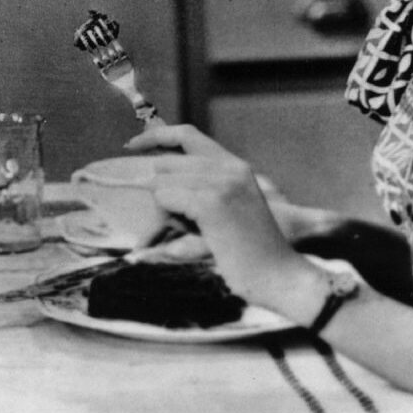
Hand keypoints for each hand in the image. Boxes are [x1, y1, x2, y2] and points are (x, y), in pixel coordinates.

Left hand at [125, 123, 340, 242]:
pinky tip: (200, 233)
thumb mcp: (229, 210)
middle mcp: (229, 167)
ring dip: (167, 211)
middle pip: (166, 163)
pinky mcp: (212, 203)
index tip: (131, 145)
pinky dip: (170, 217)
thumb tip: (154, 178)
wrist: (280, 277)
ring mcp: (222, 182)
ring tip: (201, 232)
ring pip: (161, 182)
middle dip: (162, 193)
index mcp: (235, 166)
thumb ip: (200, 189)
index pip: (187, 134)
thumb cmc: (250, 254)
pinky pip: (166, 198)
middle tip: (187, 224)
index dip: (156, 137)